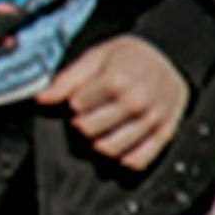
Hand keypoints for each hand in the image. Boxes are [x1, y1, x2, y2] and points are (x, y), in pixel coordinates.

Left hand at [56, 32, 185, 171]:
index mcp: (117, 80)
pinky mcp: (164, 133)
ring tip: (103, 128)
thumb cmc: (132, 55)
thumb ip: (68, 79)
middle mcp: (135, 102)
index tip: (81, 97)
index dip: (75, 102)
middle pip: (90, 130)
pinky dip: (125, 159)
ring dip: (99, 142)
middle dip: (83, 123)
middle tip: (89, 114)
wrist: (172, 55)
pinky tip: (119, 148)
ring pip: (110, 149)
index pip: (77, 107)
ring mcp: (151, 120)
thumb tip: (41, 98)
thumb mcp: (97, 57)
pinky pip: (139, 159)